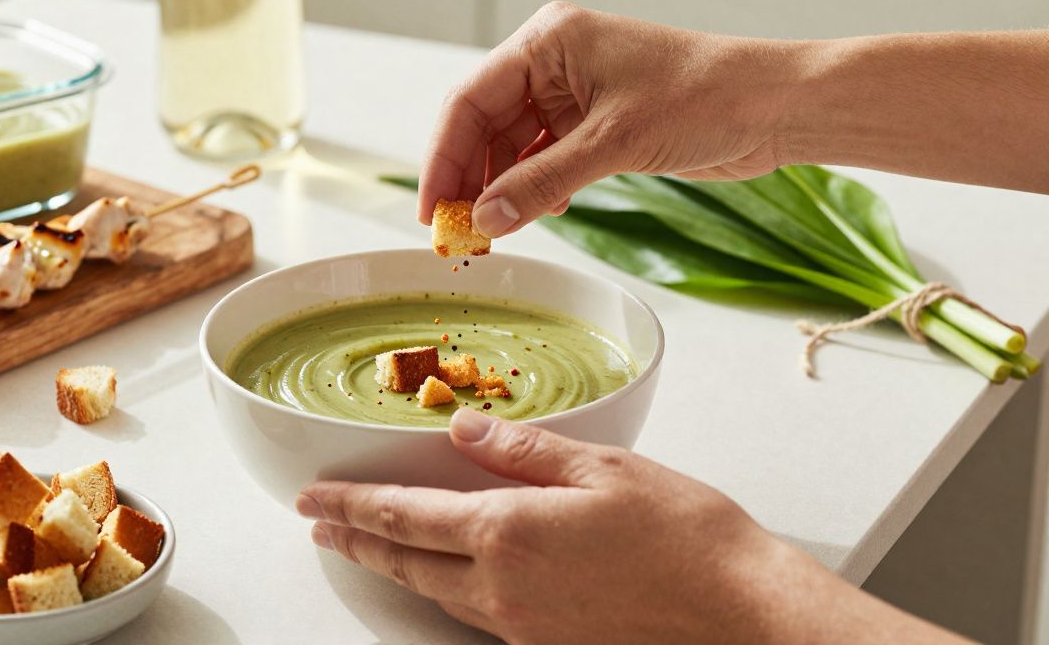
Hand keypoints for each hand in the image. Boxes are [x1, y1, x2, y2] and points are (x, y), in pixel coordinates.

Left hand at [296, 410, 964, 643]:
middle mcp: (502, 587)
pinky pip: (475, 612)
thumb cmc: (685, 536)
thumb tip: (460, 430)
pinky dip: (443, 587)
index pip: (404, 517)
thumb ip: (522, 450)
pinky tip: (446, 576)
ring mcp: (522, 624)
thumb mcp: (604, 468)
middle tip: (321, 525)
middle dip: (357, 539)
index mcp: (509, 532)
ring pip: (436, 591)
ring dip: (394, 565)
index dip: (351, 506)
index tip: (314, 499)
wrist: (740, 614)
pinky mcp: (547, 643)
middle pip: (406, 561)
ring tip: (367, 546)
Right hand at [417, 1, 801, 236]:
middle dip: (469, 179)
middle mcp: (554, 62)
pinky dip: (536, 188)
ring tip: (494, 234)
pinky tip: (542, 212)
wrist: (776, 107)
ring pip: (513, 146)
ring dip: (502, 190)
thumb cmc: (706, 97)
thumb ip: (541, 181)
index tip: (430, 211)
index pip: (469, 101)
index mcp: (549, 41)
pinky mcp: (596, 123)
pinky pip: (544, 158)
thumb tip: (485, 220)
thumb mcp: (613, 144)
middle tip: (457, 233)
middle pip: (484, 125)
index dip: (442, 159)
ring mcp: (575, 93)